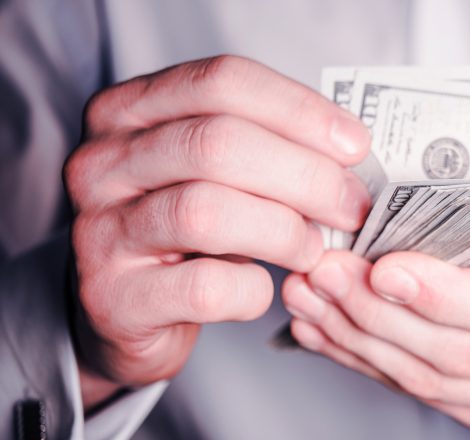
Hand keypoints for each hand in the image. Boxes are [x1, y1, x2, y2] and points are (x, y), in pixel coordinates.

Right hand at [65, 55, 370, 408]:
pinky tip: (265, 289)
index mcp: (129, 110)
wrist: (128, 316)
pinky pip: (205, 287)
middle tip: (352, 207)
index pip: (222, 81)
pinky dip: (253, 290)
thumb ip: (268, 150)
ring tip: (314, 250)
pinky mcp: (116, 299)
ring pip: (206, 212)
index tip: (356, 146)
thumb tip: (352, 153)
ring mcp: (101, 231)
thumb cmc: (188, 237)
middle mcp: (103, 162)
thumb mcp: (218, 176)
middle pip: (218, 144)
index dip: (300, 111)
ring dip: (284, 231)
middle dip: (306, 176)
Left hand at [280, 237, 469, 436]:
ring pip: (436, 385)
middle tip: (326, 274)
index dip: (445, 295)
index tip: (382, 268)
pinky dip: (371, 365)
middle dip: (382, 316)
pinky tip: (330, 335)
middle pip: (464, 355)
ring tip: (312, 300)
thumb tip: (400, 191)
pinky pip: (428, 401)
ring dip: (362, 342)